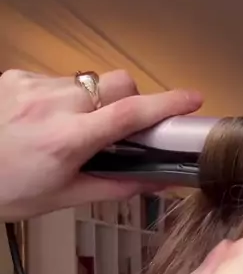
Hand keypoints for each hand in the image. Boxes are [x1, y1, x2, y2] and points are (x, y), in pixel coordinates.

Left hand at [0, 68, 201, 219]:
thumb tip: (156, 183)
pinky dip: (64, 98)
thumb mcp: (63, 198)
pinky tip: (44, 121)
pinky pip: (58, 79)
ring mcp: (33, 85)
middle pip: (117, 84)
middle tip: (120, 128)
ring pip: (89, 81)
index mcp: (67, 140)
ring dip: (93, 102)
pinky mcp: (17, 76)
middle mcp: (52, 106)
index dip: (168, 104)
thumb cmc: (5, 191)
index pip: (130, 114)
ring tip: (71, 130)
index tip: (193, 100)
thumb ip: (115, 187)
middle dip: (130, 100)